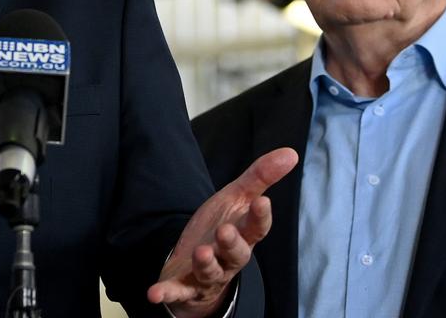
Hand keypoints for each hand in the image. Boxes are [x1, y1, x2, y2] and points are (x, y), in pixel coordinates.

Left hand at [148, 148, 297, 317]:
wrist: (198, 263)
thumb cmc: (221, 227)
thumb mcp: (238, 198)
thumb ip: (261, 177)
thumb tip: (291, 153)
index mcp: (243, 234)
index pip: (256, 228)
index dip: (260, 217)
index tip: (262, 202)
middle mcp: (228, 257)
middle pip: (236, 254)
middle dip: (231, 243)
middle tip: (225, 231)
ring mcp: (207, 273)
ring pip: (210, 271)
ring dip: (206, 264)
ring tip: (201, 253)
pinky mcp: (185, 286)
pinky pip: (177, 292)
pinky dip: (167, 293)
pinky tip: (155, 293)